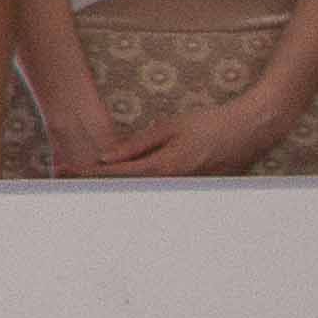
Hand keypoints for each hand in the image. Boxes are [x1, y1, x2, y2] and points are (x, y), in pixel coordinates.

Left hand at [87, 100, 288, 181]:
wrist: (250, 131)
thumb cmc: (210, 124)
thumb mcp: (169, 127)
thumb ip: (136, 145)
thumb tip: (105, 157)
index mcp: (164, 167)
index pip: (118, 175)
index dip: (90, 174)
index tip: (67, 173)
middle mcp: (172, 185)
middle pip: (126, 190)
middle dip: (95, 185)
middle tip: (67, 177)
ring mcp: (184, 191)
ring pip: (141, 194)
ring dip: (115, 188)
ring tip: (85, 181)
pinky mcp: (192, 191)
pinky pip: (158, 192)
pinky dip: (136, 188)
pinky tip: (120, 184)